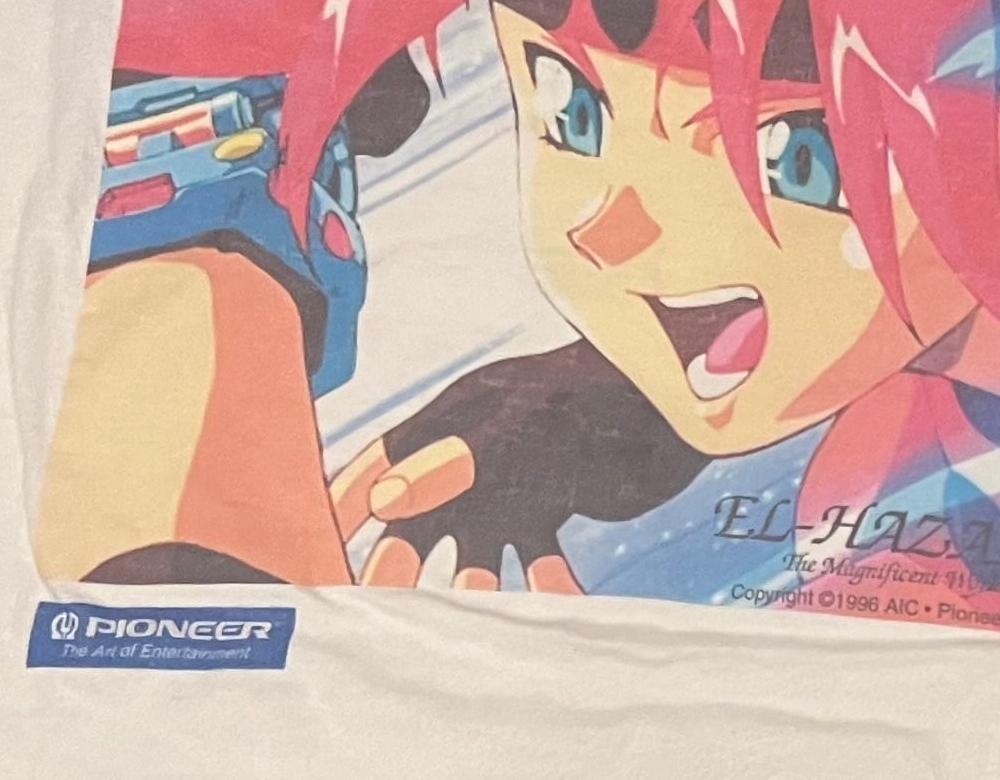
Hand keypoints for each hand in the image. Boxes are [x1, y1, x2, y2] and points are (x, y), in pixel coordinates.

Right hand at [328, 340, 708, 591]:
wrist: (685, 392)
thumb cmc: (600, 385)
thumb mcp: (524, 422)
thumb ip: (457, 461)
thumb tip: (384, 499)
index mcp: (459, 414)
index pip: (387, 458)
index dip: (348, 498)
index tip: (314, 542)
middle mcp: (480, 448)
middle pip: (423, 514)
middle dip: (404, 556)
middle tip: (388, 599)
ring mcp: (517, 475)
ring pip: (477, 544)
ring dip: (474, 581)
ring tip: (471, 613)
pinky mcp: (557, 500)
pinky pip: (537, 555)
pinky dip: (543, 583)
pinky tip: (558, 603)